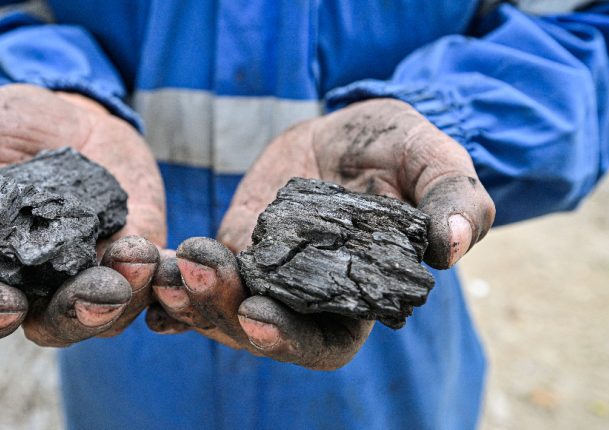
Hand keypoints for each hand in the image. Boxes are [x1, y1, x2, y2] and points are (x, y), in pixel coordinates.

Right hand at [0, 84, 165, 345]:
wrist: (72, 117)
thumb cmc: (6, 128)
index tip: (1, 306)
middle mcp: (41, 282)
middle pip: (55, 322)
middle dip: (77, 314)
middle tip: (97, 293)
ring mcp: (92, 271)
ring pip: (111, 310)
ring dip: (127, 293)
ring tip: (137, 256)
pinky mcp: (137, 253)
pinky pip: (153, 281)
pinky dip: (161, 275)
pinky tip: (168, 258)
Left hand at [146, 99, 494, 368]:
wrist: (352, 130)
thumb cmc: (401, 150)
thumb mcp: (436, 162)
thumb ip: (455, 200)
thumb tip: (453, 244)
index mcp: (358, 297)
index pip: (324, 341)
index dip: (291, 339)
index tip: (258, 319)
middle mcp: (305, 297)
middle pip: (258, 330)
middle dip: (224, 314)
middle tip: (198, 280)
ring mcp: (265, 273)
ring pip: (221, 305)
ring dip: (191, 295)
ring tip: (170, 268)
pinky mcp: (235, 246)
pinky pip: (201, 272)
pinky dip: (174, 279)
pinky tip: (153, 271)